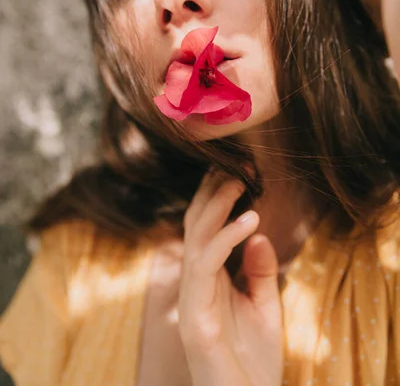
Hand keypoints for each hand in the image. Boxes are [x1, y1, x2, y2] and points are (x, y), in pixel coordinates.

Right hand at [178, 170, 282, 385]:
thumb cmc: (255, 362)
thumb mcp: (265, 307)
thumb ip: (260, 270)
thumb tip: (257, 231)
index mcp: (209, 280)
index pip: (205, 230)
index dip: (216, 199)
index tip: (236, 171)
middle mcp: (196, 283)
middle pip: (195, 225)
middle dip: (212, 192)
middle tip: (236, 165)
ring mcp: (192, 297)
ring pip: (196, 237)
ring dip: (217, 205)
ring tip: (239, 179)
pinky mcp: (195, 313)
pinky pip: (206, 264)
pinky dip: (226, 237)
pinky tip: (249, 219)